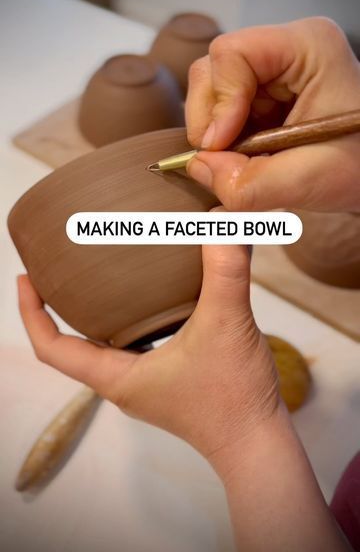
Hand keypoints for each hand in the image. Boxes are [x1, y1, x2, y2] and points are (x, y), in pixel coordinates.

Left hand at [17, 244, 278, 467]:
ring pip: (104, 345)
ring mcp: (145, 382)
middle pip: (72, 345)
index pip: (52, 348)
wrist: (259, 444)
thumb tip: (220, 220)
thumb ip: (225, 271)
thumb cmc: (235, 399)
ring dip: (94, 313)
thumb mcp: (226, 325)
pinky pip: (133, 345)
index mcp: (118, 377)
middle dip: (58, 308)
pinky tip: (151, 295)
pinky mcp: (167, 378)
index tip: (26, 277)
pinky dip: (129, 319)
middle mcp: (124, 381)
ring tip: (99, 275)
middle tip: (59, 267)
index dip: (31, 312)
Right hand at [186, 17, 359, 211]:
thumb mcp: (309, 180)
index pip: (231, 53)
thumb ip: (249, 184)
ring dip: (216, 136)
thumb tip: (198, 168)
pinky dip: (223, 143)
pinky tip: (248, 158)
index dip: (219, 101)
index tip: (222, 144)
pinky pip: (219, 115)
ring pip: (209, 95)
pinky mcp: (259, 96)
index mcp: (307, 46)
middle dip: (210, 122)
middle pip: (212, 72)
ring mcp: (268, 73)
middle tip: (226, 160)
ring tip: (243, 162)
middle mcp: (283, 50)